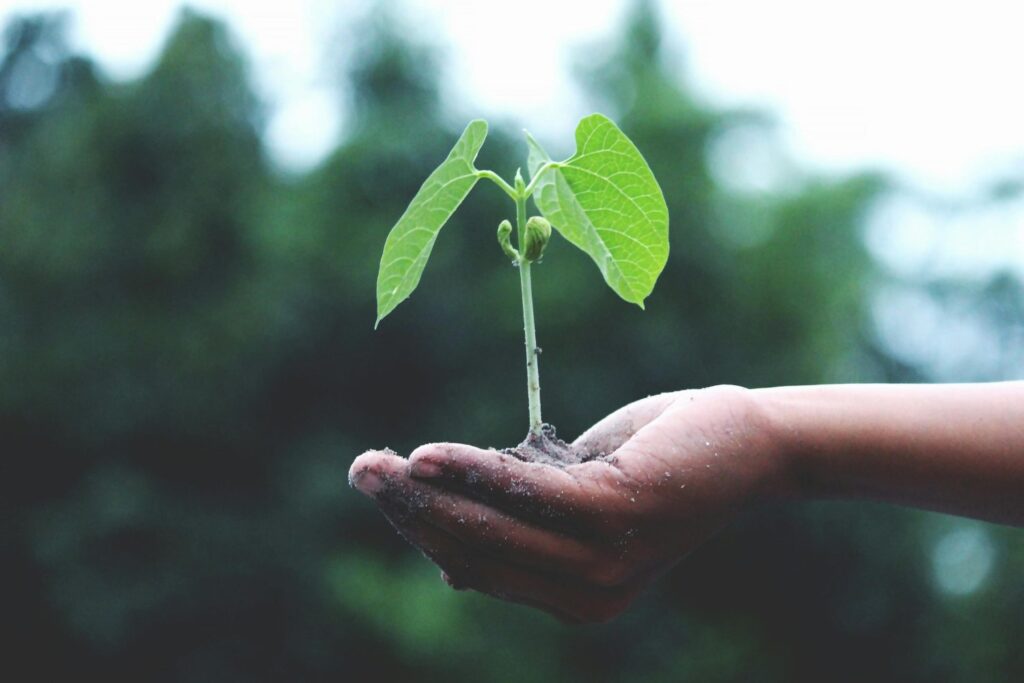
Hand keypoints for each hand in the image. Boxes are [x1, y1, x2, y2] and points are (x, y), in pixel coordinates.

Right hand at [349, 385, 787, 623]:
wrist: (747, 443)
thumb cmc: (657, 462)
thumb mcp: (578, 498)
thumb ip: (522, 526)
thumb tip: (448, 563)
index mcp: (575, 597)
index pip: (478, 566)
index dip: (423, 530)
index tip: (384, 489)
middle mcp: (588, 596)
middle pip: (475, 551)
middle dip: (410, 512)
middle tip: (361, 471)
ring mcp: (604, 562)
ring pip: (491, 527)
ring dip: (426, 493)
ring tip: (377, 464)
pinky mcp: (616, 515)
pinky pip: (525, 493)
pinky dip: (473, 471)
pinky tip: (428, 455)